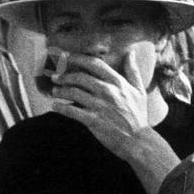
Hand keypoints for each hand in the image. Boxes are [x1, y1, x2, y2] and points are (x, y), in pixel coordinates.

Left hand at [51, 51, 178, 189]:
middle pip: (80, 77)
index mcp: (118, 82)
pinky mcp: (93, 120)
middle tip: (55, 78)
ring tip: (54, 92)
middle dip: (64, 76)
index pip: (94, 64)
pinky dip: (61, 108)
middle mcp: (107, 91)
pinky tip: (55, 106)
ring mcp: (99, 106)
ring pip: (73, 93)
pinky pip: (72, 111)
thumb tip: (131, 52)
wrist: (138, 141)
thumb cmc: (138, 116)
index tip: (66, 56)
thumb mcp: (139, 91)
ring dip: (60, 91)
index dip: (78, 58)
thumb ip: (133, 71)